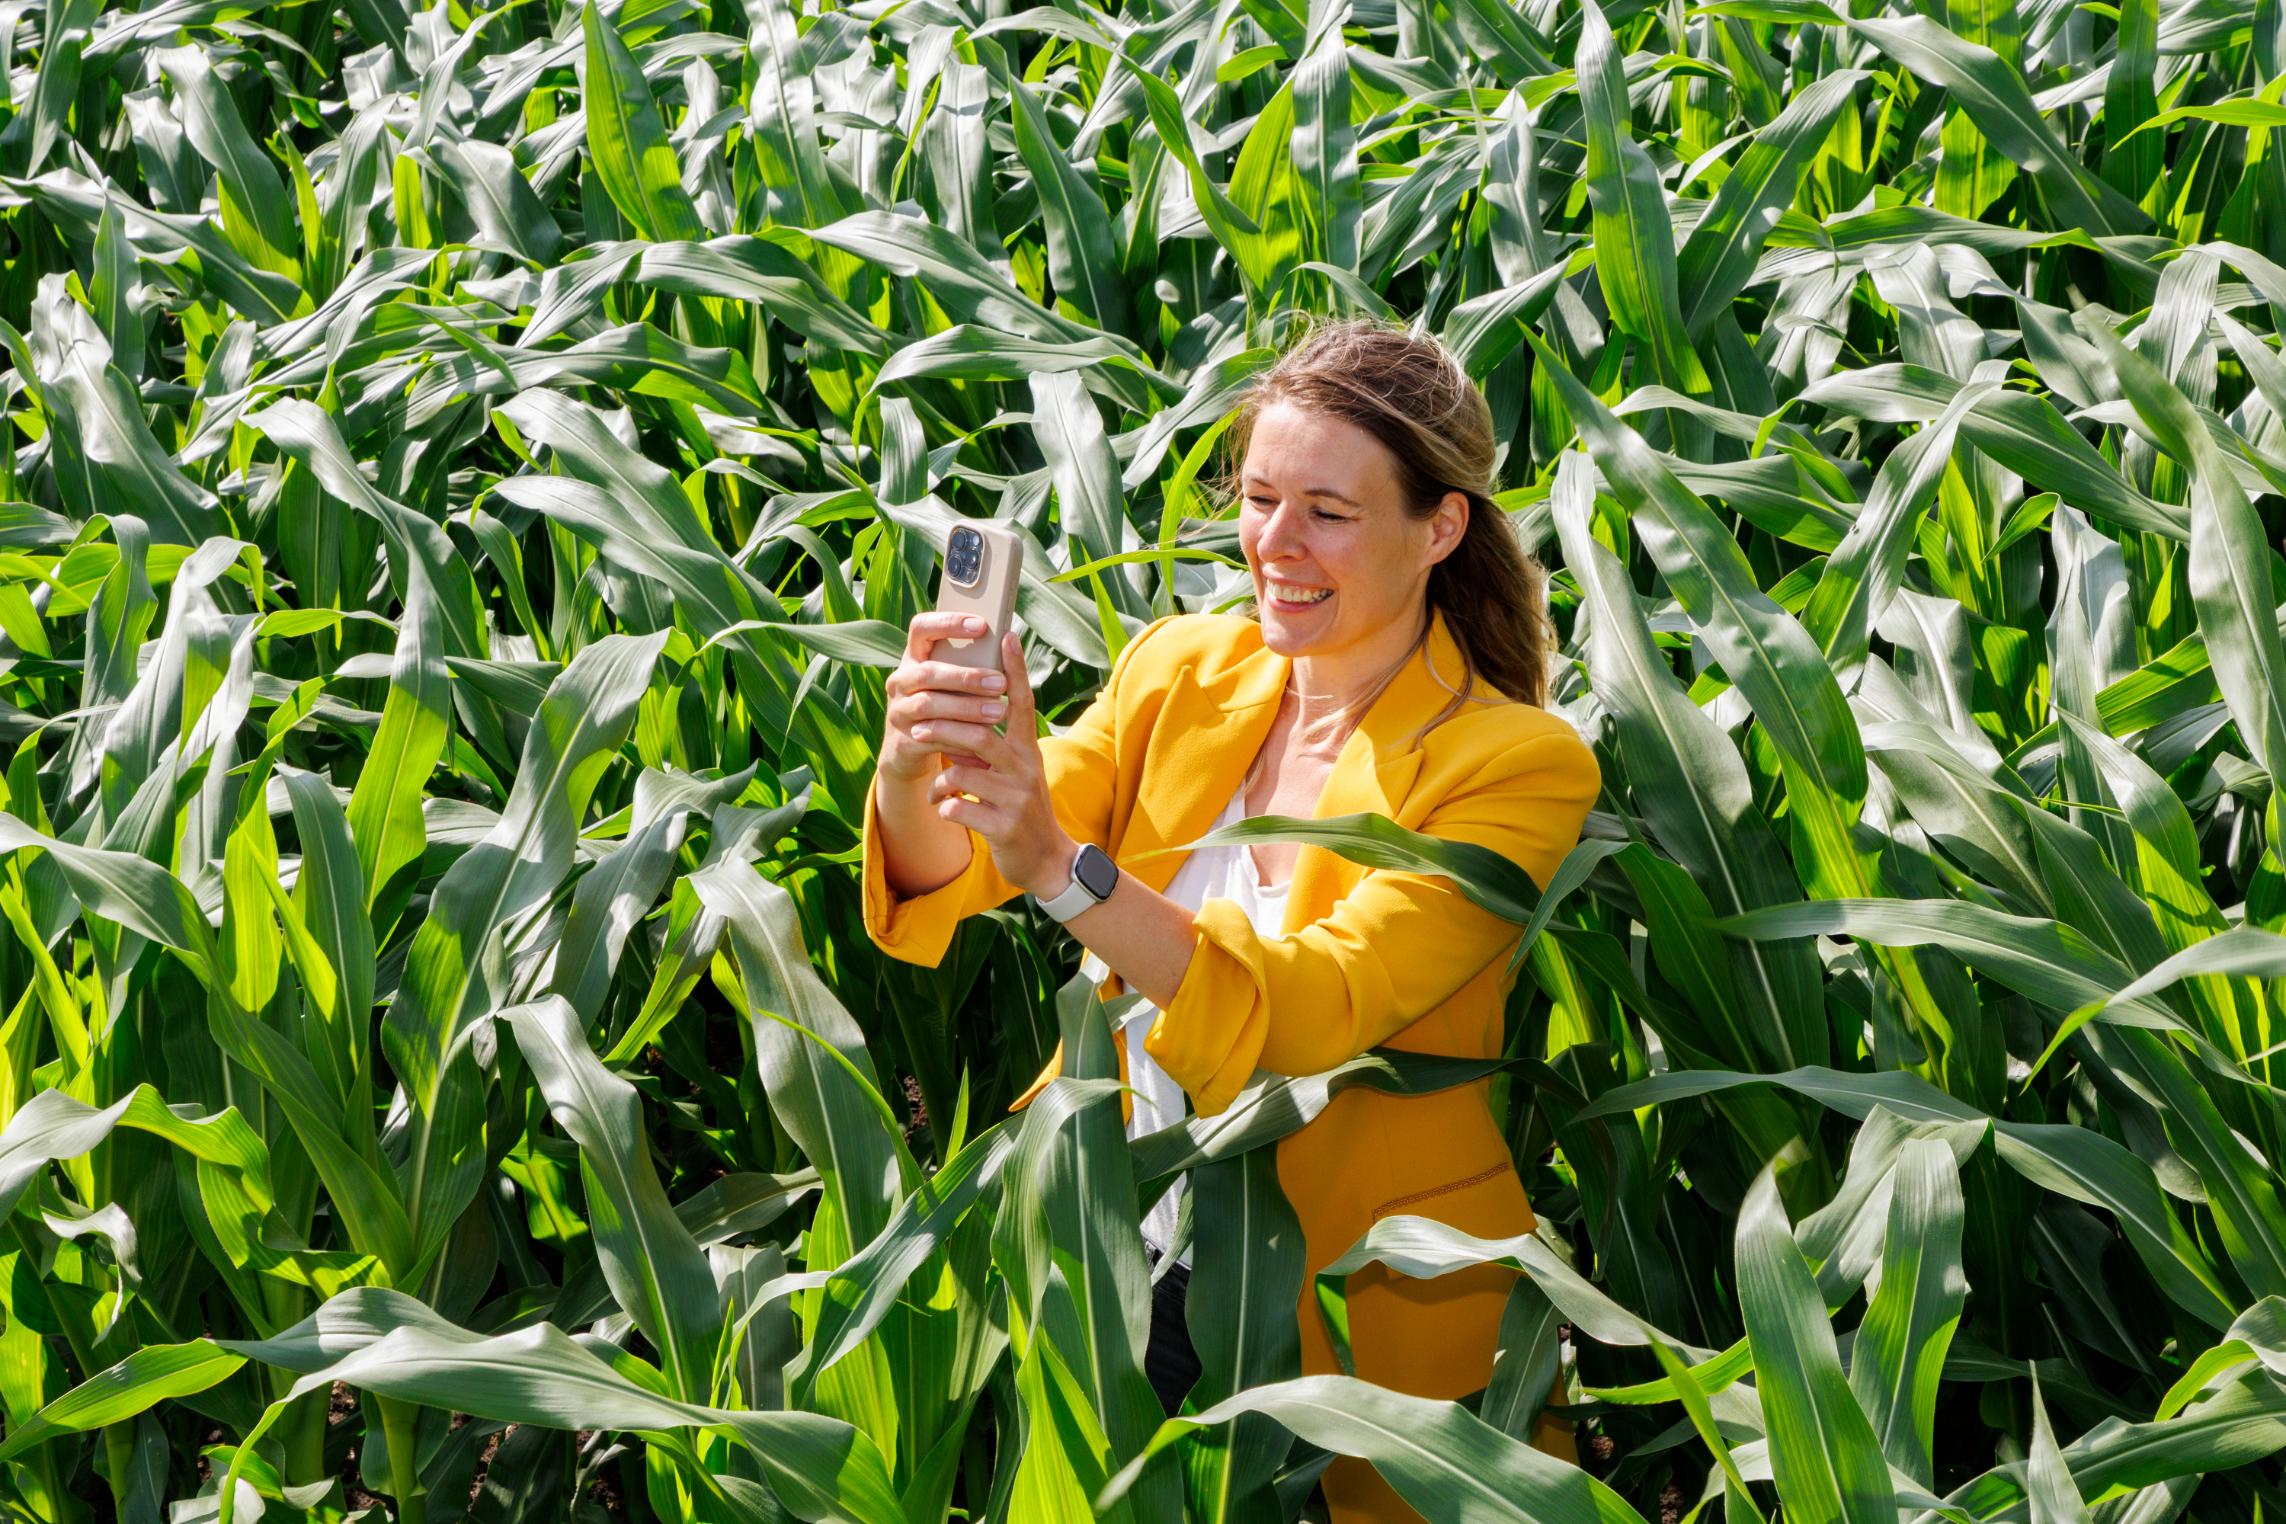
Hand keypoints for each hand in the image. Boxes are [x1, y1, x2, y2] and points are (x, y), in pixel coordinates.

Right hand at [879, 612, 1010, 783]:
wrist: (908, 750)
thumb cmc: (942, 706)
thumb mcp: (949, 682)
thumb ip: (968, 664)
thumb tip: (1009, 644)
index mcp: (914, 658)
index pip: (921, 628)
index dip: (948, 623)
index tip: (982, 625)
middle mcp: (900, 681)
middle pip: (928, 672)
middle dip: (966, 677)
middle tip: (1001, 682)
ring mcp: (898, 711)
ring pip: (928, 705)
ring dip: (966, 708)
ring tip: (999, 712)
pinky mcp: (903, 740)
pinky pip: (931, 736)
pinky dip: (959, 738)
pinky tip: (984, 740)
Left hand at [917, 630, 1075, 898]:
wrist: (1044, 860)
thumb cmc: (1020, 809)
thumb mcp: (1013, 773)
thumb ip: (989, 749)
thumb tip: (955, 725)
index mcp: (1027, 749)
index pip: (1022, 701)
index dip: (1015, 668)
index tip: (1006, 634)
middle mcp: (1025, 767)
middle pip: (979, 734)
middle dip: (942, 729)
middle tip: (916, 729)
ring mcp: (1016, 797)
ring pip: (962, 771)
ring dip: (940, 776)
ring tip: (935, 784)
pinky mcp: (1004, 826)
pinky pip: (958, 808)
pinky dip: (944, 807)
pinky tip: (946, 811)